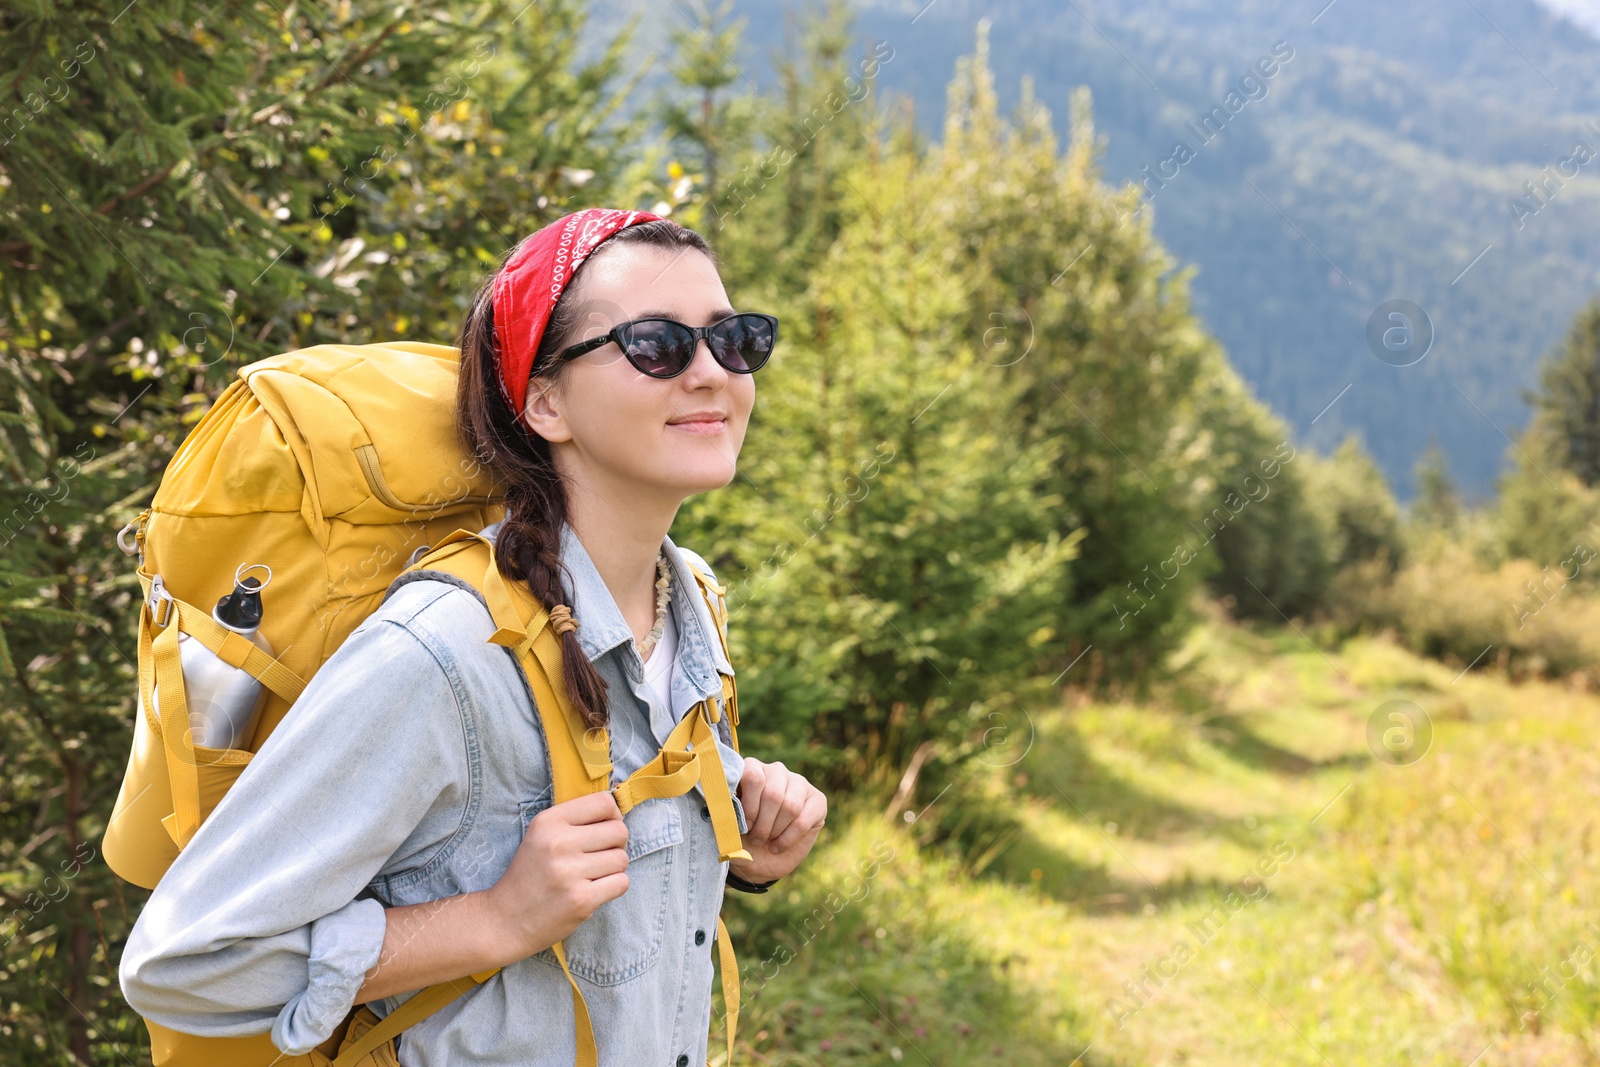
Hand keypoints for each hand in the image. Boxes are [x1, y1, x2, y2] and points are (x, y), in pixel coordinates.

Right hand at [482, 791, 629, 960]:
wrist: (505, 920)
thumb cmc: (529, 876)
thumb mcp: (540, 836)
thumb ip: (574, 821)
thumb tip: (617, 813)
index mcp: (548, 822)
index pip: (603, 803)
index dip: (613, 816)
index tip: (604, 829)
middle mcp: (558, 843)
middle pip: (619, 831)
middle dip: (616, 844)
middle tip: (599, 856)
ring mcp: (570, 873)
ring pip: (622, 859)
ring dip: (614, 869)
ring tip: (592, 875)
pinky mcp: (581, 900)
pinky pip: (621, 883)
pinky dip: (613, 887)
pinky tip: (594, 890)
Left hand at [727, 757, 826, 883]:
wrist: (762, 860)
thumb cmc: (743, 841)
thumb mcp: (729, 833)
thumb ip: (725, 823)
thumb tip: (723, 821)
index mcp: (751, 770)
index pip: (752, 775)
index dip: (749, 805)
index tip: (744, 826)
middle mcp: (775, 771)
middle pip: (773, 794)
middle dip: (763, 824)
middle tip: (756, 838)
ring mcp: (798, 783)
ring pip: (790, 806)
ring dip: (775, 831)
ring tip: (767, 841)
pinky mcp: (817, 800)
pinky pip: (803, 820)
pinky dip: (788, 839)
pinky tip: (778, 846)